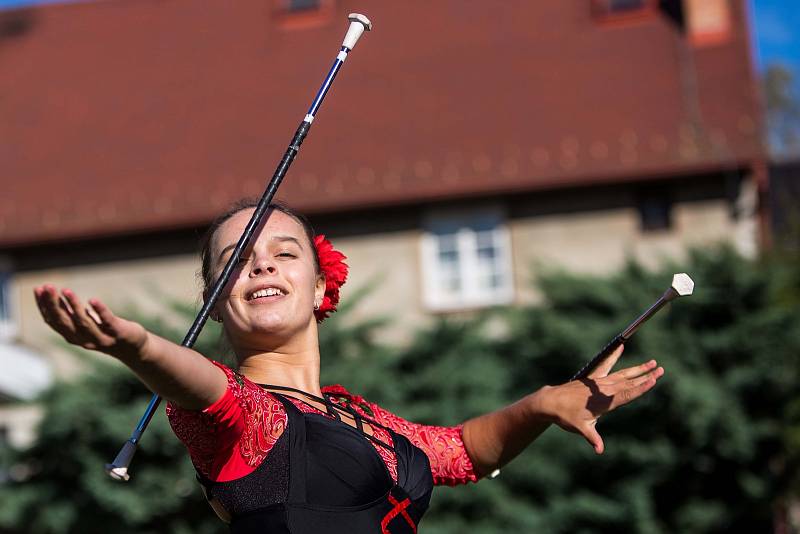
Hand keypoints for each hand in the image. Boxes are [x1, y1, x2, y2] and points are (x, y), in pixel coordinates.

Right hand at [34, 285, 148, 360]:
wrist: (133, 348)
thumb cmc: (106, 332)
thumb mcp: (86, 324)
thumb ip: (72, 315)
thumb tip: (55, 298)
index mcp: (73, 337)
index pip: (53, 322)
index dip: (44, 306)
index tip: (38, 289)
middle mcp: (85, 340)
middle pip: (65, 322)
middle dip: (54, 305)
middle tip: (47, 287)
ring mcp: (101, 337)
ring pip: (83, 322)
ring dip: (73, 305)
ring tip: (66, 290)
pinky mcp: (118, 332)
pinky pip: (107, 320)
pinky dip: (99, 310)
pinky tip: (93, 300)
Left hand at [539, 346, 663, 453]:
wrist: (550, 401)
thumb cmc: (566, 416)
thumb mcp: (581, 428)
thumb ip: (593, 438)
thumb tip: (599, 450)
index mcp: (603, 401)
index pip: (626, 394)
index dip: (641, 388)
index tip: (653, 380)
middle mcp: (603, 389)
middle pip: (629, 382)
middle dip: (646, 376)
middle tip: (661, 370)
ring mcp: (598, 383)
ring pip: (622, 374)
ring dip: (638, 369)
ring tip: (652, 363)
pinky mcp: (593, 379)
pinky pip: (607, 366)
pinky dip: (615, 357)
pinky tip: (620, 347)